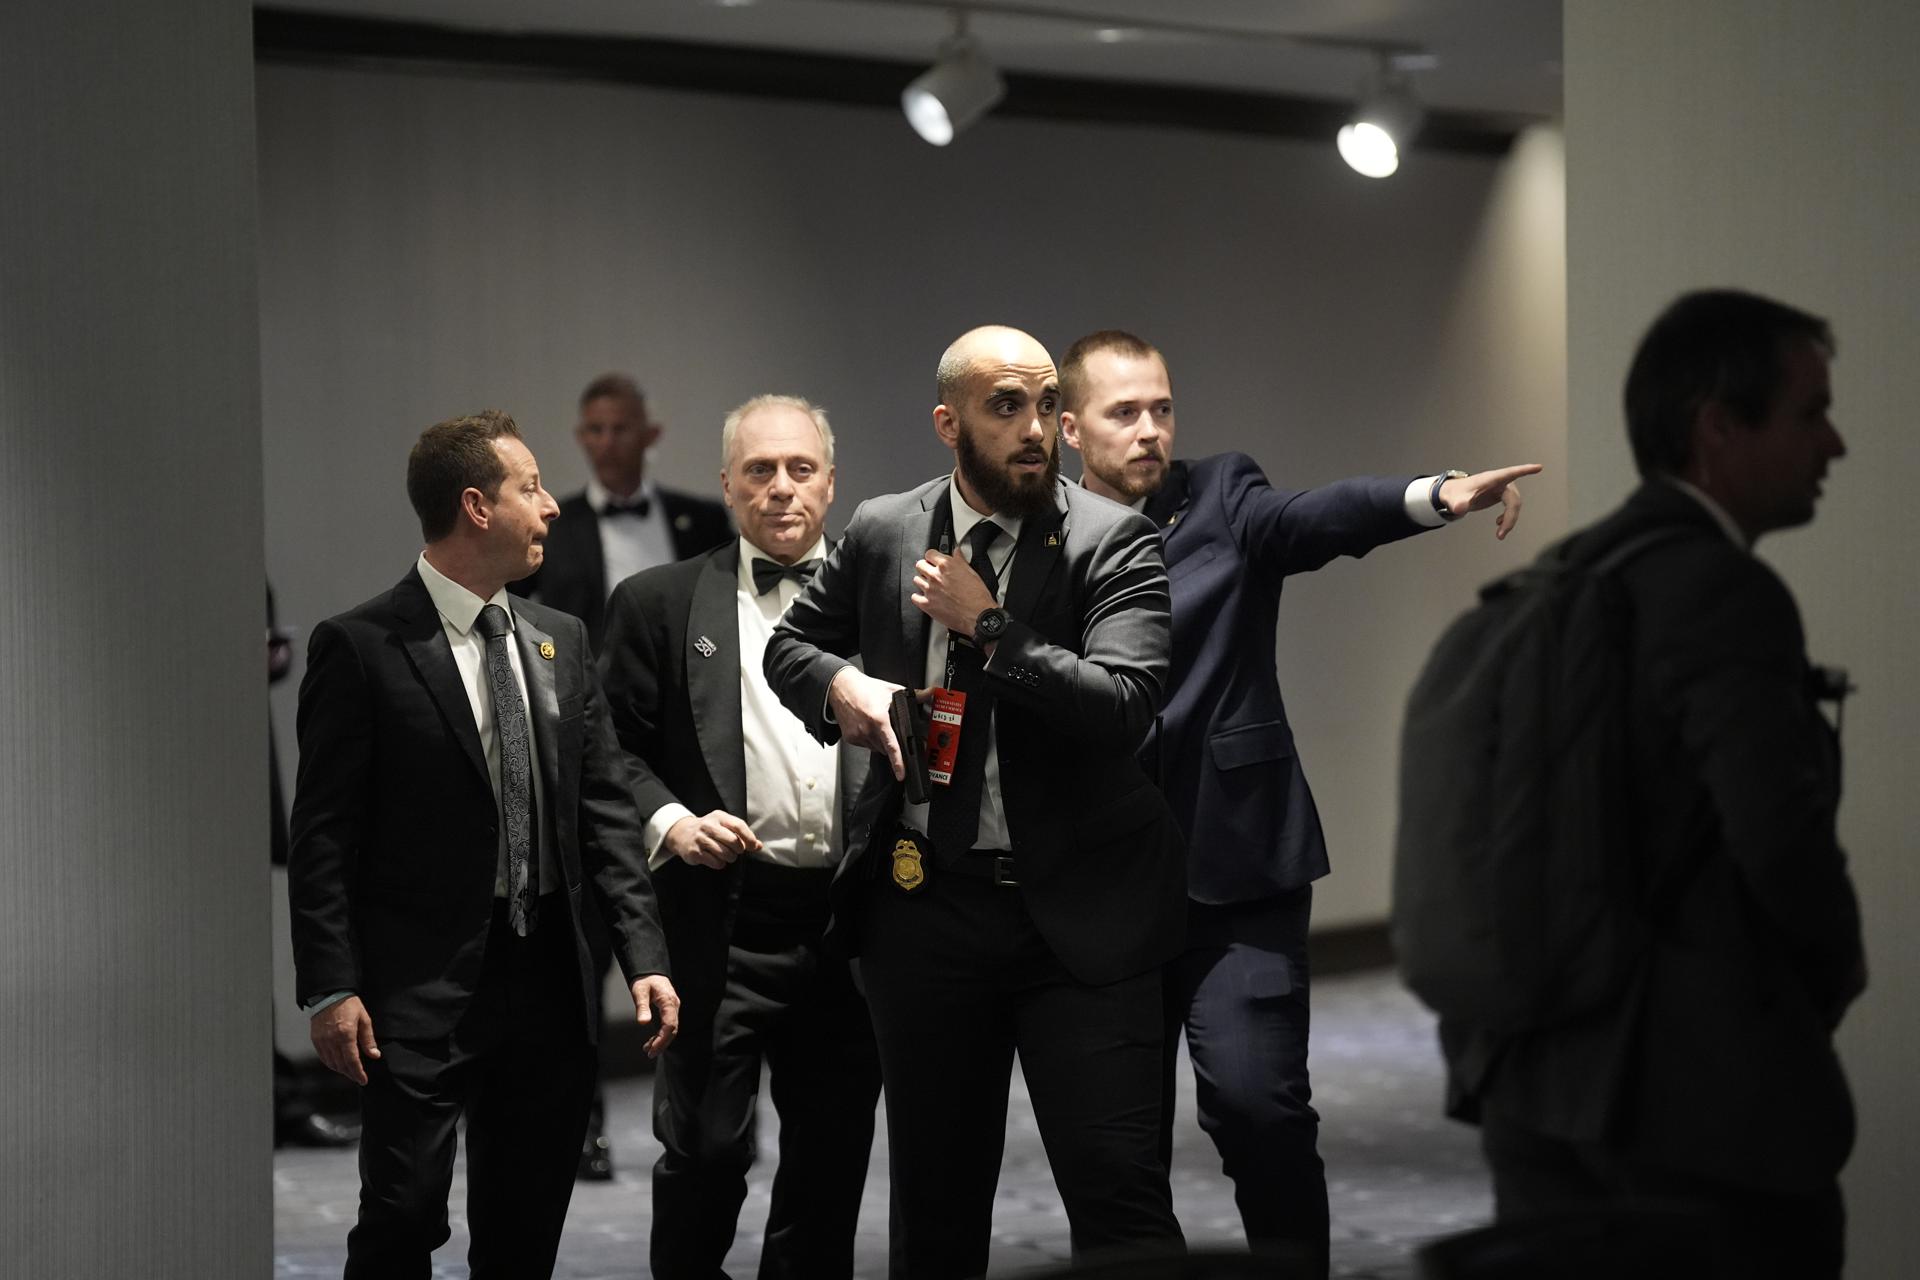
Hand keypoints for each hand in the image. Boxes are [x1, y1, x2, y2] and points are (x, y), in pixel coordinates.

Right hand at [310, 995, 379, 1085]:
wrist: (329, 994)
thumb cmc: (349, 1005)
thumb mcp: (364, 1019)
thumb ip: (368, 1039)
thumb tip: (374, 1055)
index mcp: (346, 1034)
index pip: (352, 1060)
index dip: (358, 1073)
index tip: (363, 1080)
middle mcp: (332, 1040)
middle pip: (341, 1065)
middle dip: (351, 1074)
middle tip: (358, 1078)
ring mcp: (322, 1040)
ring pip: (331, 1063)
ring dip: (341, 1070)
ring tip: (350, 1072)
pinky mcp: (315, 1039)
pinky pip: (323, 1057)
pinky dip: (331, 1064)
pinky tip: (338, 1065)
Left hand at [630, 975, 680, 1057]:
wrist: (650, 972)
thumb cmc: (645, 980)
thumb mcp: (640, 991)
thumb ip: (642, 1007)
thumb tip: (643, 1023)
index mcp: (668, 1001)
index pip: (670, 1025)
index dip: (662, 1039)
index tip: (652, 1049)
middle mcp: (674, 1006)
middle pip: (672, 1030)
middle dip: (662, 1044)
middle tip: (650, 1054)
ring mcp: (673, 1009)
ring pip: (671, 1030)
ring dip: (661, 1041)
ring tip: (648, 1050)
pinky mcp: (669, 1011)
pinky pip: (668, 1026)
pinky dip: (660, 1035)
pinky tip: (651, 1042)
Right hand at [664, 810, 760, 869]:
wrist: (682, 833)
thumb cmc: (709, 830)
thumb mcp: (723, 825)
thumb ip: (741, 834)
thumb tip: (758, 846)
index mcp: (718, 817)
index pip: (738, 826)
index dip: (749, 837)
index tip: (754, 846)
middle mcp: (708, 826)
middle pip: (733, 841)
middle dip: (738, 849)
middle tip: (736, 851)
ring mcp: (700, 839)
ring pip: (725, 853)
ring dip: (730, 858)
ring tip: (726, 855)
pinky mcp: (694, 852)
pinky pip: (715, 862)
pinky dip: (720, 863)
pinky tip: (716, 859)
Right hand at [828, 666, 906, 781]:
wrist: (840, 687)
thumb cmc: (864, 688)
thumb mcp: (890, 690)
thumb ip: (913, 695)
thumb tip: (929, 694)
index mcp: (878, 719)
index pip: (891, 746)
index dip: (898, 762)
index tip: (902, 774)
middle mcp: (867, 729)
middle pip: (886, 748)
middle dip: (893, 743)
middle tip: (893, 730)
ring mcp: (857, 735)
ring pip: (876, 748)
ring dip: (881, 741)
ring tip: (877, 724)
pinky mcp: (850, 738)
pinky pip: (866, 745)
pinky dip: (870, 739)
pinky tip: (868, 726)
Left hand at [912, 548, 997, 637]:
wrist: (978, 615)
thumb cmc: (977, 596)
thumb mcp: (972, 572)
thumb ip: (960, 560)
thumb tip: (957, 552)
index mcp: (946, 566)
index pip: (929, 553)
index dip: (932, 557)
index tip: (934, 560)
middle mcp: (936, 576)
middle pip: (920, 565)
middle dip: (925, 567)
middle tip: (932, 572)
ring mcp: (929, 590)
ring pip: (916, 580)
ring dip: (922, 582)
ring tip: (931, 586)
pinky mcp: (927, 604)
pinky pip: (914, 597)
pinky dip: (919, 597)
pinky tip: (926, 597)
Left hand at [1437, 463, 1543, 539]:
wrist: (1454, 495)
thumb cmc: (1456, 493)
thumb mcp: (1455, 499)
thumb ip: (1458, 503)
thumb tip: (1459, 508)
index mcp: (1491, 479)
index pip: (1510, 473)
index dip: (1524, 470)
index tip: (1538, 467)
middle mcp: (1499, 482)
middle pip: (1513, 500)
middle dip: (1510, 517)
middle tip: (1501, 534)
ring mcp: (1502, 489)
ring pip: (1514, 505)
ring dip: (1510, 520)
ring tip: (1500, 534)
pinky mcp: (1501, 495)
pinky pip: (1511, 506)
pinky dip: (1508, 517)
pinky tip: (1499, 524)